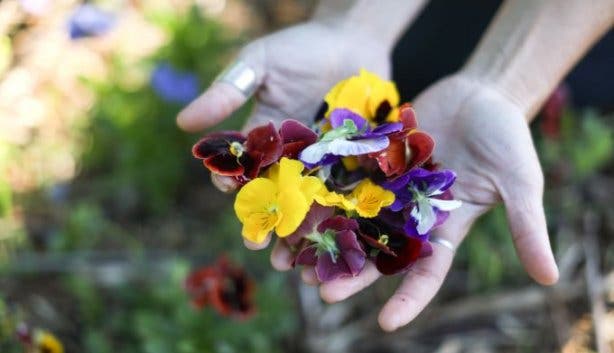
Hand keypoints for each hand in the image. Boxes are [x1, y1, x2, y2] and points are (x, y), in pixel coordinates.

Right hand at [177, 20, 390, 249]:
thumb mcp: (259, 63)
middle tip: (257, 247)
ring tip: (292, 263)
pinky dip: (339, 219)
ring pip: (307, 205)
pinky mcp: (353, 164)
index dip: (232, 183)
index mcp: (262, 138)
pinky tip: (336, 241)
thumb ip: (227, 91)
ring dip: (298, 233)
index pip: (241, 169)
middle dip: (263, 223)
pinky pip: (344, 195)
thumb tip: (183, 122)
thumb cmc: (300, 46)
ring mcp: (321, 163)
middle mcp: (289, 156)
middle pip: (273, 197)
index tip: (227, 191)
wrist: (354, 38)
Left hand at [315, 73, 559, 330]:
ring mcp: (388, 187)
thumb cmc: (506, 137)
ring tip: (291, 257)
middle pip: (376, 252)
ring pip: (352, 219)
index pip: (425, 274)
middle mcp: (410, 214)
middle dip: (351, 273)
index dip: (408, 299)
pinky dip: (321, 190)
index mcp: (444, 229)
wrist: (481, 92)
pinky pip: (343, 177)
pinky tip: (295, 201)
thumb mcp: (521, 183)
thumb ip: (527, 226)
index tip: (386, 323)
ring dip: (325, 237)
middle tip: (320, 291)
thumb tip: (550, 278)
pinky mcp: (373, 159)